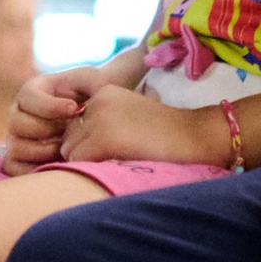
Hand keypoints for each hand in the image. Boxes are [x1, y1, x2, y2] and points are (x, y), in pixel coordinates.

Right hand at [2, 68, 102, 170]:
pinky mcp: (18, 161)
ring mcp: (16, 139)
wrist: (94, 121)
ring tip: (66, 149)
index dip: (49, 105)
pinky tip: (57, 164)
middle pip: (17, 123)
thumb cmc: (93, 100)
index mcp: (32, 92)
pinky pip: (14, 168)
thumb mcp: (95, 83)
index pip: (28, 97)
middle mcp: (18, 114)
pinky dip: (34, 169)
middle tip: (69, 131)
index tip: (73, 109)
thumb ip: (92, 84)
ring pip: (15, 148)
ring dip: (43, 151)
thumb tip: (78, 106)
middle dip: (46, 129)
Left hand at [52, 84, 218, 168]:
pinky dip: (91, 169)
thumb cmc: (165, 134)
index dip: (87, 141)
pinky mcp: (103, 139)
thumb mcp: (129, 116)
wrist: (193, 136)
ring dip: (86, 161)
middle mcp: (97, 102)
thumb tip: (70, 147)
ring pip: (69, 150)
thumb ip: (103, 122)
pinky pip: (77, 161)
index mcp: (104, 92)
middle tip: (110, 160)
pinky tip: (114, 166)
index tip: (110, 150)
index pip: (74, 122)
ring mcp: (99, 119)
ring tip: (113, 163)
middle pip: (67, 136)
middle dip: (83, 151)